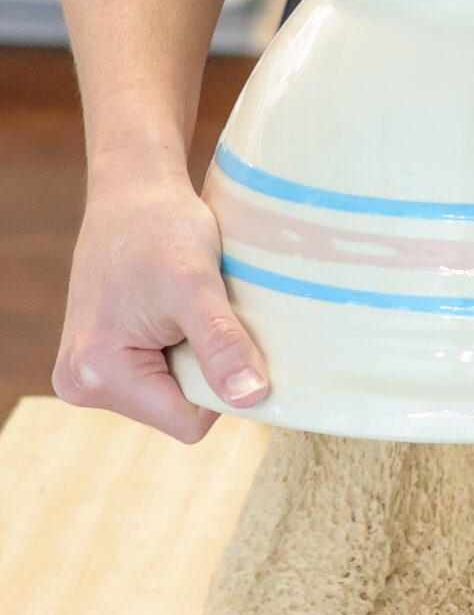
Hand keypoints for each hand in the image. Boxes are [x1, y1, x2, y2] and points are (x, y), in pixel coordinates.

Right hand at [54, 150, 269, 443]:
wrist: (134, 192)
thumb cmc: (162, 228)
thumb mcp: (197, 285)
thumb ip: (222, 343)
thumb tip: (251, 398)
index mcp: (97, 375)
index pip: (188, 422)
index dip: (221, 385)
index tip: (223, 332)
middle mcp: (81, 383)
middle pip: (176, 411)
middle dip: (202, 368)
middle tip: (201, 314)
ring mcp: (88, 373)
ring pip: (171, 394)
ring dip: (192, 356)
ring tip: (184, 309)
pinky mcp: (101, 358)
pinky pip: (159, 375)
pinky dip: (178, 348)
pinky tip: (173, 313)